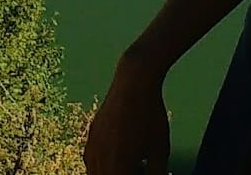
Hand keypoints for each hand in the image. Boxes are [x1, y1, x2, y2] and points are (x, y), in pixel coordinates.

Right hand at [84, 58, 171, 174]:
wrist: (133, 84)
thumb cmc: (150, 116)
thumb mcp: (160, 150)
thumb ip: (156, 173)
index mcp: (118, 163)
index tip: (142, 173)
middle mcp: (100, 156)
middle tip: (138, 170)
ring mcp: (93, 145)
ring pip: (93, 173)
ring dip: (107, 174)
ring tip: (128, 168)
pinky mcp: (91, 134)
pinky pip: (90, 160)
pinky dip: (100, 167)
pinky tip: (115, 162)